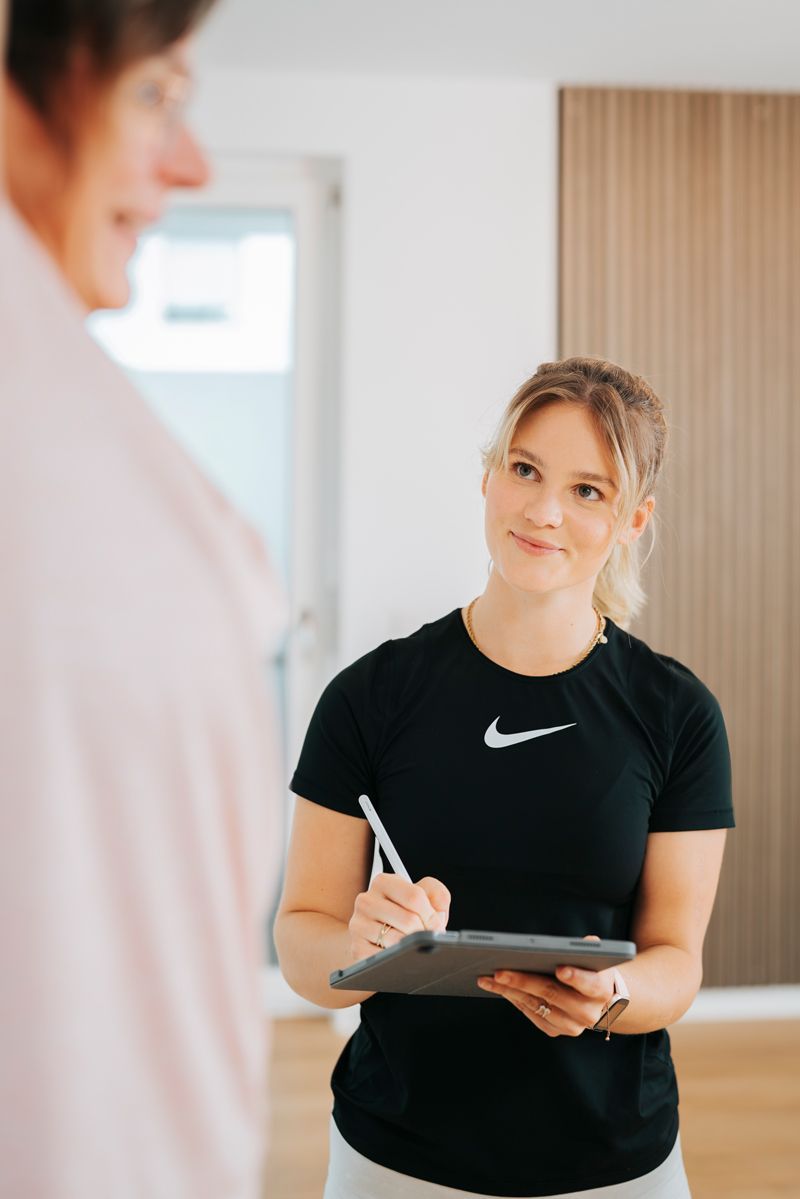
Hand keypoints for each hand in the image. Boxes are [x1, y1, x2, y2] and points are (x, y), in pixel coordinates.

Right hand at [348, 873, 450, 962]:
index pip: (415, 896)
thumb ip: (437, 895)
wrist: (376, 936)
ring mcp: (358, 925)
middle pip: (409, 920)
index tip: (435, 924)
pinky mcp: (357, 948)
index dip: (431, 915)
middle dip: (424, 933)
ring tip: (410, 945)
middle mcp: (366, 901)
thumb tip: (437, 915)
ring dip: (412, 947)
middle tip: (424, 938)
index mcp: (383, 882)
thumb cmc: (404, 915)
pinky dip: (397, 959)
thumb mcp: (423, 898)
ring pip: (398, 940)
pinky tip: (396, 954)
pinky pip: (385, 958)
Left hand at [476, 935, 616, 1036]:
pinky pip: (530, 1014)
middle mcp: (587, 1012)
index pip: (589, 984)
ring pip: (536, 1005)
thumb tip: (586, 941)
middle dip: (523, 981)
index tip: (560, 969)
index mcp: (601, 990)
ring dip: (508, 991)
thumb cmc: (591, 970)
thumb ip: (588, 949)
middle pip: (553, 994)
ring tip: (488, 978)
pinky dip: (513, 999)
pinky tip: (498, 988)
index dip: (575, 976)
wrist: (600, 1002)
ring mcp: (571, 1025)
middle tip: (500, 971)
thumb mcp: (596, 957)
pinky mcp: (555, 1030)